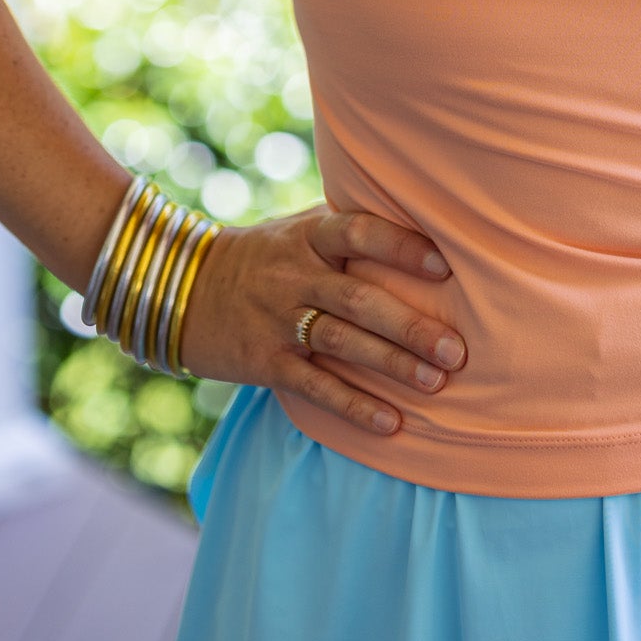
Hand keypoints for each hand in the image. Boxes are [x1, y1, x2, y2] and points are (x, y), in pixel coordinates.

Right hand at [175, 200, 466, 435]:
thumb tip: (421, 217)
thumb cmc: (265, 255)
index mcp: (310, 235)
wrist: (183, 288)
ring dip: (393, 365)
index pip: (360, 232)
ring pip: (343, 343)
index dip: (401, 247)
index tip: (445, 266)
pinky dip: (354, 406)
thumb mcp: (299, 228)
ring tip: (437, 382)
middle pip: (360, 299)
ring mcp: (279, 319)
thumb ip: (348, 226)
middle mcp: (296, 275)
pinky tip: (390, 423)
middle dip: (410, 326)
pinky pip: (315, 386)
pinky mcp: (265, 362)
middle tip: (457, 349)